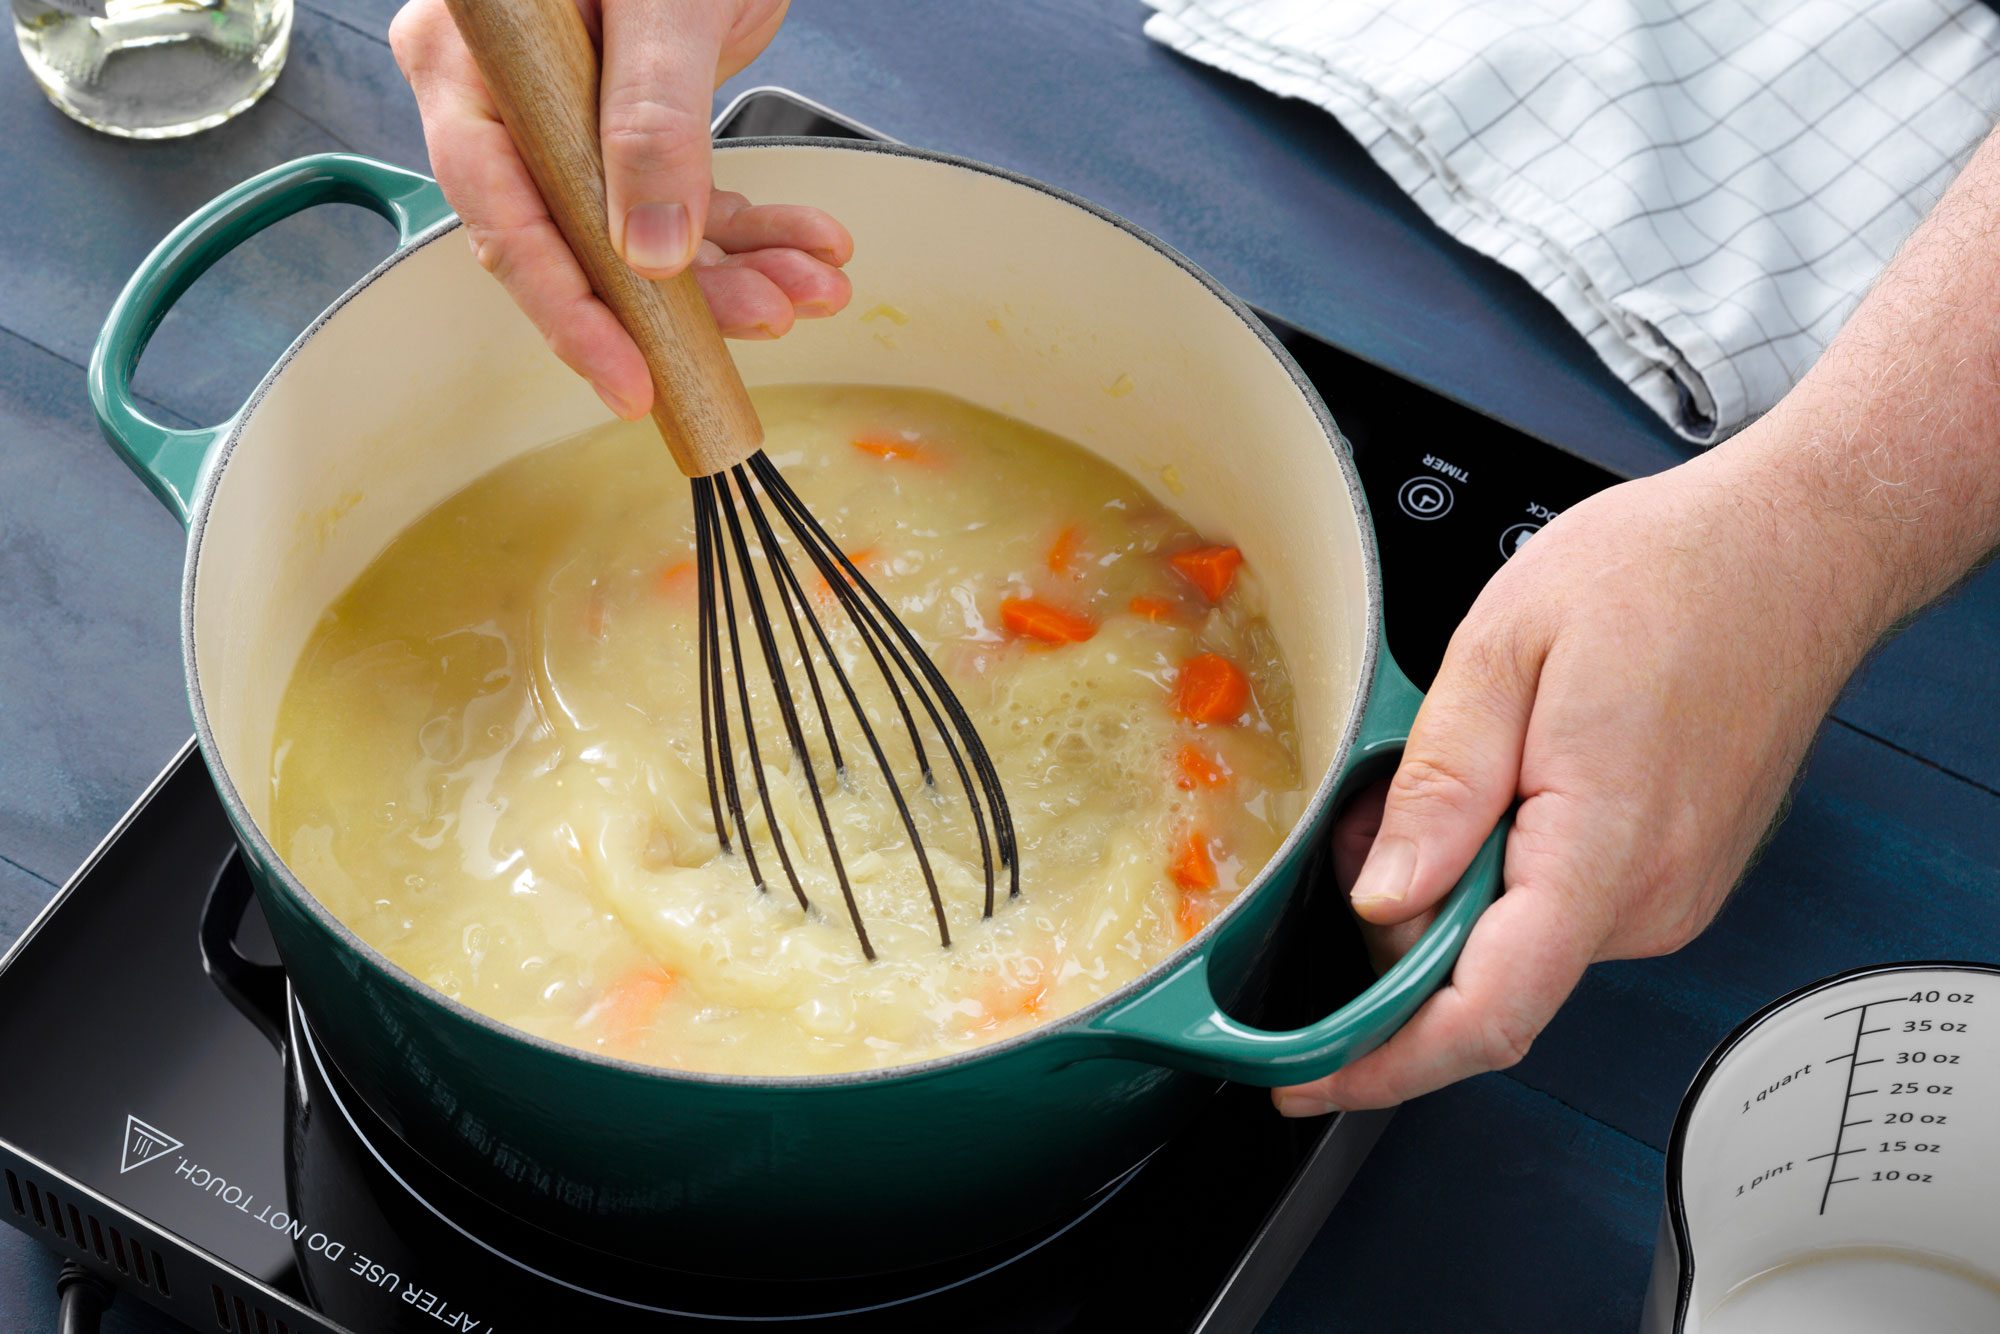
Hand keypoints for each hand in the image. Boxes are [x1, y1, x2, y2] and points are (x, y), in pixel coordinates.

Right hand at [390, 0, 852, 419]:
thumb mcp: (664, 5)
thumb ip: (653, 121)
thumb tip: (652, 253)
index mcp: (474, 57)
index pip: (500, 209)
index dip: (566, 308)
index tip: (628, 380)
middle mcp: (509, 96)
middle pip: (576, 241)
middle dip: (683, 296)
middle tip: (768, 319)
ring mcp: (572, 116)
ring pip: (642, 236)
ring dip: (737, 271)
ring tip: (814, 286)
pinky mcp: (634, 126)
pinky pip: (686, 204)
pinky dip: (755, 233)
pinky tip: (813, 247)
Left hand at [1275, 430, 1889, 1114]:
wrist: (1794, 548)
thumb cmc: (1667, 574)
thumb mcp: (1505, 648)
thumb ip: (1441, 786)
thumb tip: (1384, 900)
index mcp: (1603, 849)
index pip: (1486, 1013)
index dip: (1384, 1065)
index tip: (1308, 1081)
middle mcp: (1650, 898)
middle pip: (1484, 981)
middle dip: (1394, 930)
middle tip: (1369, 821)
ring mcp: (1670, 895)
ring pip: (1516, 945)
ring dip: (1448, 892)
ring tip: (1449, 774)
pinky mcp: (1672, 877)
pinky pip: (1558, 911)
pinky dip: (1498, 875)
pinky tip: (1498, 785)